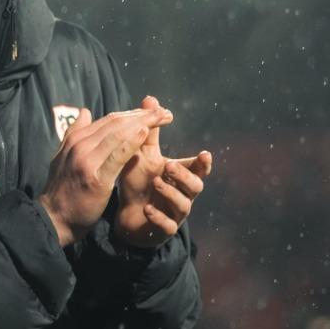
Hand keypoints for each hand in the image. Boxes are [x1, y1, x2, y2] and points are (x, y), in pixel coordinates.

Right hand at [38, 104, 172, 246]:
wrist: (55, 217)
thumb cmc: (64, 189)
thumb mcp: (64, 156)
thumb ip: (74, 133)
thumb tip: (85, 111)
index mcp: (75, 139)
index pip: (109, 119)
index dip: (133, 113)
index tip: (152, 111)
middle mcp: (80, 145)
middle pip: (116, 123)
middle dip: (142, 115)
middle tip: (163, 112)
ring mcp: (87, 160)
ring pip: (118, 134)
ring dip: (143, 123)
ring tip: (162, 118)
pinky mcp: (96, 178)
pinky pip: (117, 155)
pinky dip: (132, 142)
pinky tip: (146, 133)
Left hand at [112, 95, 212, 247]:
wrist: (124, 214)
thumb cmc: (138, 182)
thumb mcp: (142, 154)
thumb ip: (148, 130)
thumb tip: (151, 99)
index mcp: (180, 175)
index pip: (197, 168)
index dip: (203, 163)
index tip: (205, 154)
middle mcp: (183, 193)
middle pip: (196, 186)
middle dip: (185, 175)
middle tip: (169, 165)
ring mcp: (174, 213)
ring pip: (184, 205)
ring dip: (170, 193)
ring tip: (155, 183)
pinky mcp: (163, 229)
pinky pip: (167, 226)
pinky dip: (159, 217)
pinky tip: (148, 208)